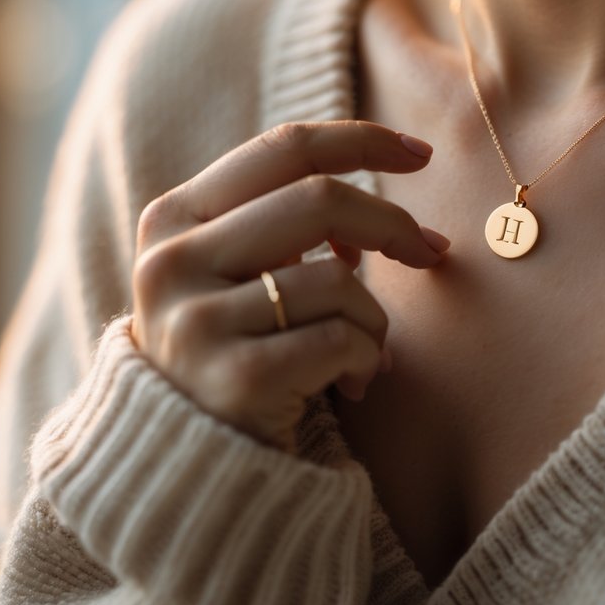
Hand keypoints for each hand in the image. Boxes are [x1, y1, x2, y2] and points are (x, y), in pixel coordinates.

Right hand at [128, 120, 448, 451]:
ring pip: (337, 279)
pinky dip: (366, 359)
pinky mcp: (234, 380)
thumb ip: (283, 228)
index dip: (361, 141)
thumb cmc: (233, 351)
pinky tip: (352, 385)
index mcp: (173, 218)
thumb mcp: (233, 274)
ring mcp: (196, 322)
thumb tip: (383, 222)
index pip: (283, 150)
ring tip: (363, 350)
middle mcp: (172, 262)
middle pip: (319, 201)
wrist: (184, 463)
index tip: (422, 154)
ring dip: (374, 317)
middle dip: (392, 224)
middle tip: (432, 251)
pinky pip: (340, 340)